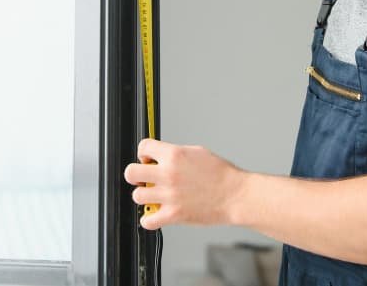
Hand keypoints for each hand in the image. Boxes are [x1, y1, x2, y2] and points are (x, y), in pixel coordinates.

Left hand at [123, 138, 247, 229]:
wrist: (235, 195)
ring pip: (137, 196)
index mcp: (174, 156)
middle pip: (131, 173)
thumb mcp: (197, 152)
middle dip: (136, 175)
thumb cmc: (221, 174)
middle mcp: (168, 174)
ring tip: (154, 196)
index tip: (147, 159)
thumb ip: (175, 153)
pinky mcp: (174, 215)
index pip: (143, 147)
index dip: (144, 153)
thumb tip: (162, 155)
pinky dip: (149, 219)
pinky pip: (147, 220)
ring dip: (144, 196)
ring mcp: (169, 196)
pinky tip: (156, 213)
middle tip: (144, 178)